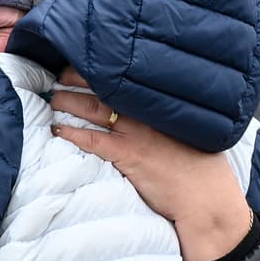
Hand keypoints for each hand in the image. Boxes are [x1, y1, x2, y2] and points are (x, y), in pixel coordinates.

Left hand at [50, 69, 251, 260]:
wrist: (208, 199)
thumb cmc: (203, 169)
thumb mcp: (191, 132)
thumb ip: (169, 119)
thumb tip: (150, 114)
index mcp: (162, 103)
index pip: (127, 76)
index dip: (101, 67)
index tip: (84, 61)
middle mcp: (148, 112)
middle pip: (105, 86)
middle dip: (77, 78)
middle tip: (58, 75)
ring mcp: (138, 133)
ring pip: (94, 109)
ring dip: (68, 102)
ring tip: (52, 98)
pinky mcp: (130, 155)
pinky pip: (93, 140)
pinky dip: (72, 134)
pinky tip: (57, 130)